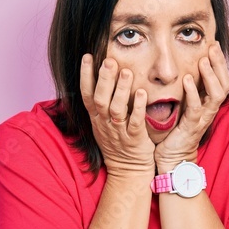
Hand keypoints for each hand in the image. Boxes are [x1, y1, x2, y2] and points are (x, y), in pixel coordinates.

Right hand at [79, 54, 154, 177]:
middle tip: (109, 60)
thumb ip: (103, 103)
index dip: (86, 76)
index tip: (88, 56)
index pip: (86, 94)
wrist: (129, 171)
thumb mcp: (104, 124)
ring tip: (127, 72)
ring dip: (121, 90)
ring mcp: (119, 132)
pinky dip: (138, 108)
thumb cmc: (118, 143)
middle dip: (104, 79)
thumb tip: (102, 76)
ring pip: (116, 109)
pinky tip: (142, 94)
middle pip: (100, 99)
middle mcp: (105, 124)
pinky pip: (135, 123)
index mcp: (97, 118)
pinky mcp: (135, 140)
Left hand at [154, 41, 228, 171]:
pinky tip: (187, 80)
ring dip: (210, 76)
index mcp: (208, 104)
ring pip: (215, 95)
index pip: (221, 79)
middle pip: (224, 84)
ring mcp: (202, 118)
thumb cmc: (175, 132)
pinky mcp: (191, 127)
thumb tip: (180, 68)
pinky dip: (193, 93)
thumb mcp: (182, 106)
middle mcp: (209, 110)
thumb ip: (185, 90)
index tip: (212, 44)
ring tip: (203, 60)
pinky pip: (196, 108)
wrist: (172, 158)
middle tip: (212, 46)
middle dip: (219, 64)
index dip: (219, 62)